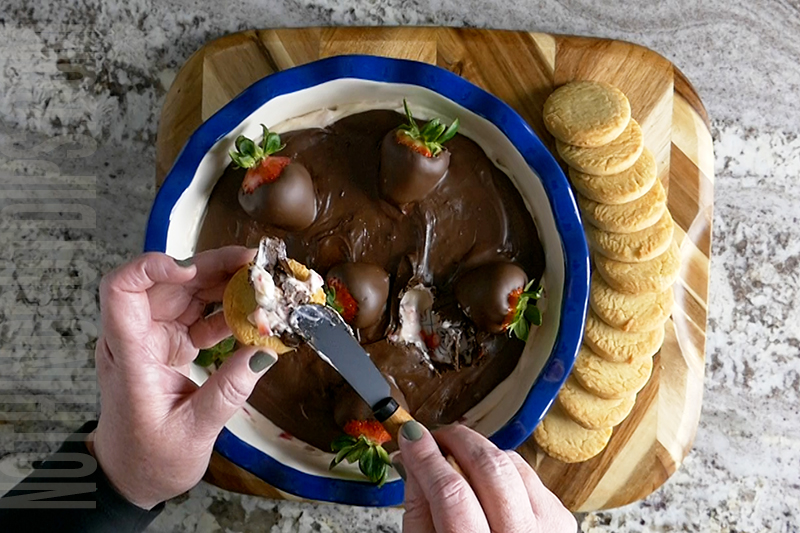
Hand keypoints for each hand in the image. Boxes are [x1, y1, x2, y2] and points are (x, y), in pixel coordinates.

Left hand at [90, 248, 275, 508]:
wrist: (130, 475)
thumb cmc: (148, 458)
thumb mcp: (194, 431)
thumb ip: (228, 390)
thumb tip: (265, 352)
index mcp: (130, 355)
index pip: (121, 292)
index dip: (150, 268)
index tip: (191, 268)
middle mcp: (137, 338)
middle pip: (165, 284)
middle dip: (209, 267)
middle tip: (253, 263)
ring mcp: (153, 338)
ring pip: (185, 293)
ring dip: (222, 283)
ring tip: (260, 281)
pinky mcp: (169, 344)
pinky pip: (197, 315)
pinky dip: (225, 311)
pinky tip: (252, 314)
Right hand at [395, 422, 575, 532]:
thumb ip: (419, 508)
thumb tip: (413, 459)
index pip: (452, 493)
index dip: (427, 458)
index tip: (411, 437)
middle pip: (491, 470)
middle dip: (457, 442)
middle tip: (435, 437)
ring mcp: (550, 529)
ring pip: (512, 464)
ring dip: (480, 451)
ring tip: (456, 456)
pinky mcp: (561, 518)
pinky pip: (528, 474)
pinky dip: (503, 467)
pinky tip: (485, 478)